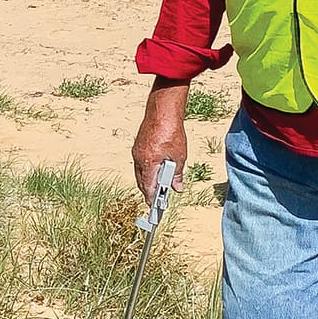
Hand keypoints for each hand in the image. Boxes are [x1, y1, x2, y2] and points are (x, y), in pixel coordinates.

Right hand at [132, 80, 190, 205]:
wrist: (162, 111)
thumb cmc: (171, 131)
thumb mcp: (179, 156)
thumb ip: (177, 174)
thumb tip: (177, 187)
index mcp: (149, 163)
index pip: (148, 187)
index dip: (152, 199)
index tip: (154, 207)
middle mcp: (139, 158)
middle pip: (142, 181)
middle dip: (149, 191)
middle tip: (156, 201)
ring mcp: (137, 151)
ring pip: (140, 172)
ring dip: (148, 181)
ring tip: (157, 188)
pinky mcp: (138, 145)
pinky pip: (140, 163)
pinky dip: (147, 170)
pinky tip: (154, 171)